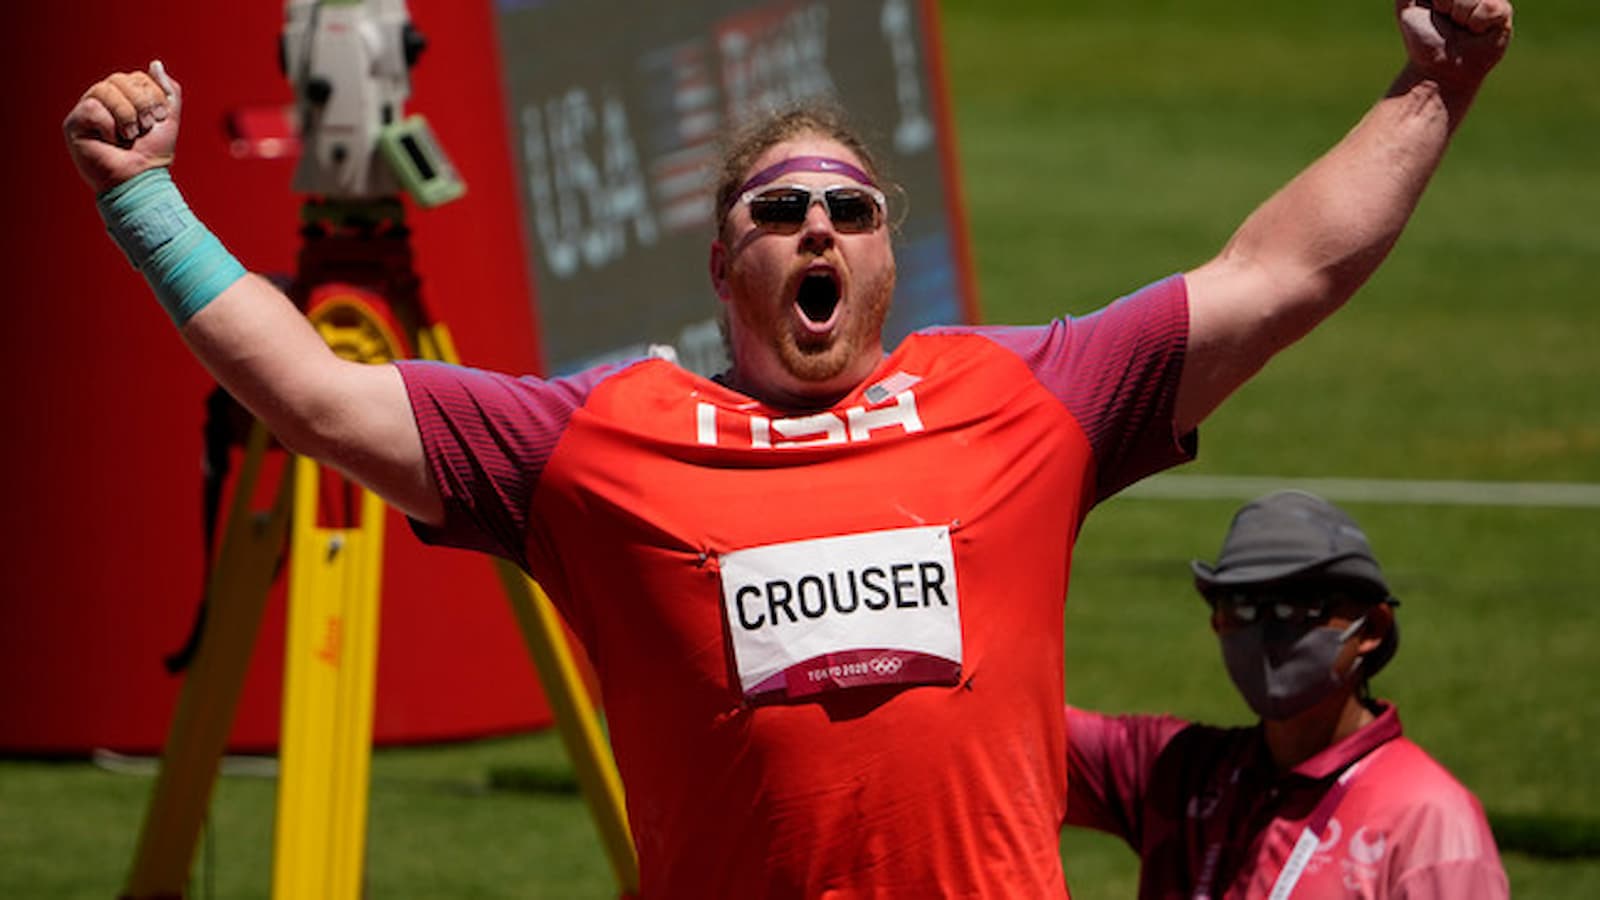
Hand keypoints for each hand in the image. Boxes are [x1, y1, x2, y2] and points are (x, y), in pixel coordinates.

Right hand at [63, 61, 181, 193]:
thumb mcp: (169, 119)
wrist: (140, 179)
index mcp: (125, 97)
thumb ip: (168, 91)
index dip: (152, 96)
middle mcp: (104, 100)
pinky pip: (92, 107)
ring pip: (105, 89)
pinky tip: (109, 141)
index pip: (137, 77)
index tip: (159, 118)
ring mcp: (87, 109)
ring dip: (125, 115)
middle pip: (120, 79)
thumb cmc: (153, 153)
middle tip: (145, 127)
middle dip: (141, 104)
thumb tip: (155, 63)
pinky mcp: (73, 123)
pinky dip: (108, 126)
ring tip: (129, 135)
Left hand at [1396, 0, 1513, 87]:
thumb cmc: (1422, 34)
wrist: (1435, 66)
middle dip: (1444, 1)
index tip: (1438, 10)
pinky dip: (1473, 22)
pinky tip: (1473, 32)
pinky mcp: (1503, 13)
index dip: (1441, 1)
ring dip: (1457, 13)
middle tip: (1443, 15)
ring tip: (1458, 26)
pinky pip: (1486, 8)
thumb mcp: (1409, 1)